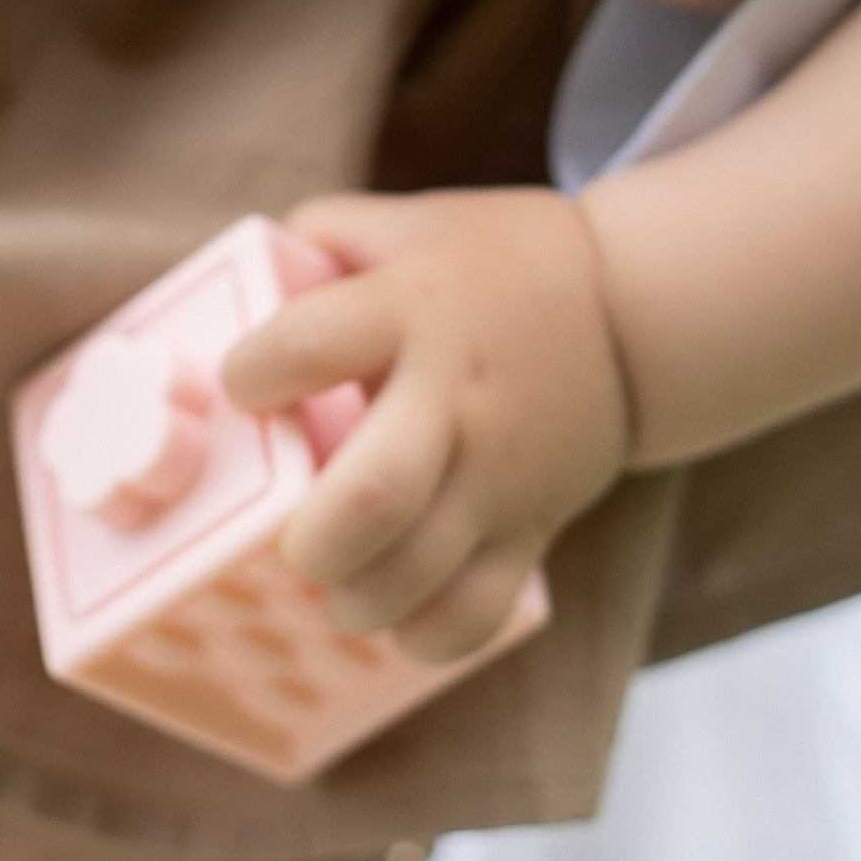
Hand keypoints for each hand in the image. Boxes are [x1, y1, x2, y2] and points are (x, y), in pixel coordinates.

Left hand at [221, 189, 633, 660]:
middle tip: (291, 543)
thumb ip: (320, 239)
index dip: (255, 372)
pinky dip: (426, 638)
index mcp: (411, 309)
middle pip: (377, 490)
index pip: (313, 342)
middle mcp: (454, 395)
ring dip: (357, 599)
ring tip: (335, 587)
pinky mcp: (533, 524)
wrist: (632, 309)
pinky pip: (479, 609)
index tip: (243, 389)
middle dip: (312, 538)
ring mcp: (500, 469)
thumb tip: (229, 278)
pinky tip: (395, 622)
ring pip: (422, 567)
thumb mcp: (409, 223)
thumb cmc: (495, 262)